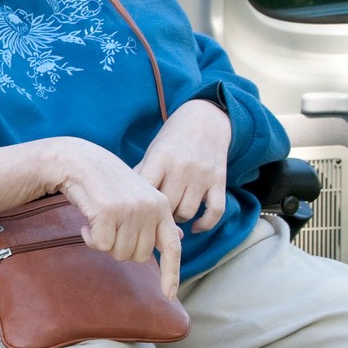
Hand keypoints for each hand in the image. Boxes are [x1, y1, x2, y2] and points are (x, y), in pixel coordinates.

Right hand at [51, 139, 182, 299]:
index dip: (171, 274)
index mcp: (162, 206)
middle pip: (139, 256)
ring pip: (119, 253)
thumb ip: (156, 219)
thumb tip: (177, 239)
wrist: (81, 161)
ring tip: (99, 223)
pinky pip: (100, 245)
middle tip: (110, 230)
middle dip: (121, 249)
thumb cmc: (108, 183)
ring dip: (104, 244)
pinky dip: (90, 238)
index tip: (170, 295)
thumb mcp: (139, 198)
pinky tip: (86, 223)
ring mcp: (130, 211)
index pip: (172, 247)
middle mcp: (150, 209)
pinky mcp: (109, 213)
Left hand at [134, 100, 230, 233]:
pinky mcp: (220, 180)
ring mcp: (202, 174)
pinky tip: (194, 228)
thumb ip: (141, 176)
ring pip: (186, 212)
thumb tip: (127, 207)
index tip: (132, 214)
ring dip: (177, 220)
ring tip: (171, 217)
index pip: (144, 190)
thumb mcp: (152, 152)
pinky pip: (215, 211)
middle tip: (152, 218)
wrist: (205, 120)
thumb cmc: (171, 141)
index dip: (137, 206)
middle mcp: (182, 167)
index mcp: (160, 158)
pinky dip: (205, 224)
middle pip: (165, 206)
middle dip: (157, 216)